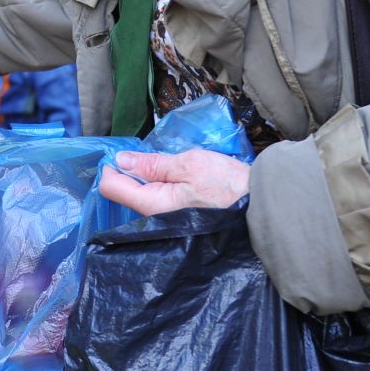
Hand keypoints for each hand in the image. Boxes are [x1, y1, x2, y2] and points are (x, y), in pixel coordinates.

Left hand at [98, 148, 250, 215]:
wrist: (259, 204)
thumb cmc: (225, 184)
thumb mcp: (188, 165)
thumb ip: (152, 164)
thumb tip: (120, 160)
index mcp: (150, 204)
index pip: (110, 186)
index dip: (112, 165)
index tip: (126, 151)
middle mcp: (153, 216)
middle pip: (124, 190)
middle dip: (130, 169)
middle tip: (154, 154)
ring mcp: (165, 219)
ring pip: (141, 193)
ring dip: (147, 175)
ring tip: (170, 164)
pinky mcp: (177, 216)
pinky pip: (156, 197)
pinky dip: (159, 182)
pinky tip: (176, 174)